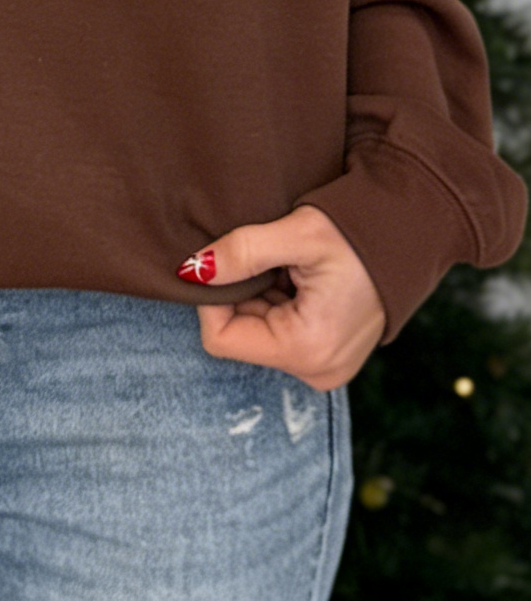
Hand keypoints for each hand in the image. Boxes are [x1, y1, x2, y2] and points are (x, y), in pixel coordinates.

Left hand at [181, 205, 385, 388]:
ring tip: (288, 265)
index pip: (221, 338)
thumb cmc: (359, 232)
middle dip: (239, 293)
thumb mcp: (298, 234)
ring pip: (256, 331)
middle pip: (239, 335)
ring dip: (259, 294)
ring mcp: (324, 366)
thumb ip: (241, 252)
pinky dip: (276, 300)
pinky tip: (297, 275)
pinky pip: (278, 330)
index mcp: (308, 350)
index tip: (226, 260)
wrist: (410, 233)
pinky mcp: (327, 354)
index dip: (212, 297)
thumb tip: (192, 270)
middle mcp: (316, 370)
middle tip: (267, 258)